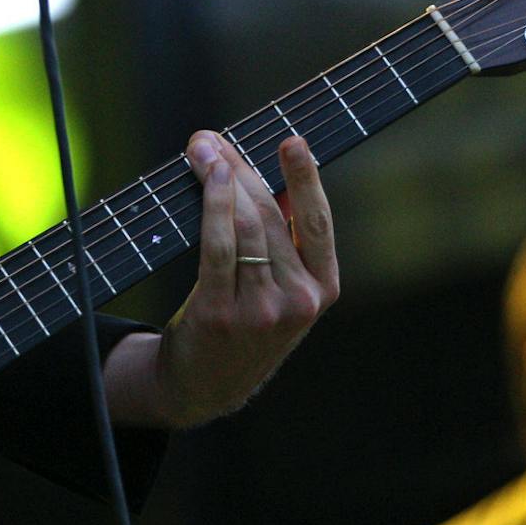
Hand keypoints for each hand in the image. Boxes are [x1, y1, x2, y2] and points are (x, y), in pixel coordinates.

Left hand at [105, 132, 338, 428]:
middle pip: (273, 216)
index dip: (307, 179)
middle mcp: (299, 301)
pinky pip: (218, 247)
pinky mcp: (222, 314)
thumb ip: (286, 240)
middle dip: (242, 168)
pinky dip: (213, 206)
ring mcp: (261, 310)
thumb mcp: (281, 289)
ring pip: (246, 226)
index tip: (292, 140)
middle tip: (213, 139)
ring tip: (202, 151)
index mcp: (323, 291)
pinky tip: (208, 181)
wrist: (205, 385)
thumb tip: (275, 176)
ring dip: (221, 179)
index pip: (319, 224)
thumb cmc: (245, 321)